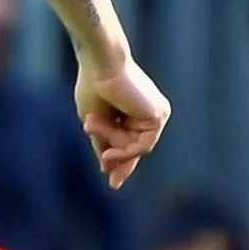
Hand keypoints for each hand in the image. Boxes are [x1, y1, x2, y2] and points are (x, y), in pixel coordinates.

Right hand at [75, 56, 169, 189]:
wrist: (100, 65)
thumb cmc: (93, 87)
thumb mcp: (95, 121)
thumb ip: (104, 142)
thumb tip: (106, 165)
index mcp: (136, 111)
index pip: (131, 141)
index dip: (120, 160)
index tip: (110, 178)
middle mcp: (151, 112)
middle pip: (135, 146)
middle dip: (121, 162)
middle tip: (113, 184)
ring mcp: (157, 114)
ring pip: (135, 146)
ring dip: (111, 143)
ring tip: (89, 125)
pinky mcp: (158, 116)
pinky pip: (142, 145)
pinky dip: (125, 149)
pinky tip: (109, 150)